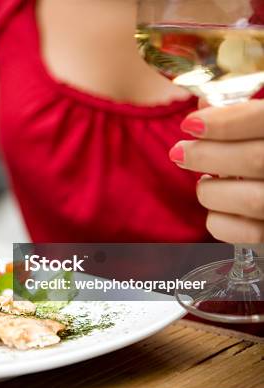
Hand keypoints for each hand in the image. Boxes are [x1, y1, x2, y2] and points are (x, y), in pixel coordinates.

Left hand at [170, 99, 263, 242]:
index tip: (189, 124)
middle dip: (206, 155)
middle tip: (179, 152)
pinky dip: (219, 220)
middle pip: (256, 159)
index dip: (226, 121)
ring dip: (212, 190)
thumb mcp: (259, 128)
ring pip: (251, 199)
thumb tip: (204, 105)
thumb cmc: (259, 149)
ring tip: (204, 181)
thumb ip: (241, 115)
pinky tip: (217, 208)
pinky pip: (247, 234)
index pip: (263, 119)